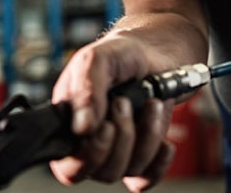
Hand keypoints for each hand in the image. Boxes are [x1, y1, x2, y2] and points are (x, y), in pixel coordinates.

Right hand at [49, 33, 177, 191]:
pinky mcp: (142, 154)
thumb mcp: (95, 59)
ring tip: (149, 103)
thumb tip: (82, 129)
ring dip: (144, 137)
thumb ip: (85, 90)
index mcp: (68, 124)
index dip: (85, 156)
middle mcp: (89, 143)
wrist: (155, 53)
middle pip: (98, 171)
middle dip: (119, 139)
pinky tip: (164, 139)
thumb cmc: (119, 54)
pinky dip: (159, 161)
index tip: (104, 127)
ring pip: (126, 170)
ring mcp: (117, 151)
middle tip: (124, 103)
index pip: (66, 165)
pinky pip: (146, 178)